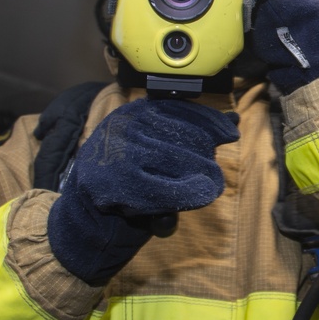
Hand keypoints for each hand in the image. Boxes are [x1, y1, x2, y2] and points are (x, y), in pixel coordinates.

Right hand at [47, 97, 238, 283]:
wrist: (85, 212)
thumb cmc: (128, 178)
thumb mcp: (157, 149)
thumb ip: (191, 133)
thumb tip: (233, 120)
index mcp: (134, 112)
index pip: (180, 107)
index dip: (210, 120)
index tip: (231, 133)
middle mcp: (125, 125)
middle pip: (182, 133)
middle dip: (205, 154)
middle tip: (215, 175)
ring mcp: (119, 151)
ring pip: (176, 159)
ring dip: (200, 175)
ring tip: (209, 186)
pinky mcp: (119, 181)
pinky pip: (164, 187)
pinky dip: (187, 193)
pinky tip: (201, 195)